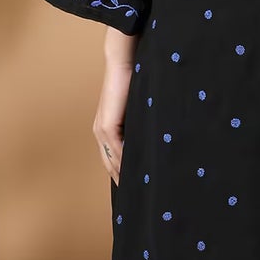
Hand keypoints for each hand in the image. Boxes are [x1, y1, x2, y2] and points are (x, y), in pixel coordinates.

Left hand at [95, 28, 137, 184]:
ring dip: (126, 177)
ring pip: (113, 162)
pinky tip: (138, 176)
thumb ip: (143, 123)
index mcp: (108, 128)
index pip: (115, 159)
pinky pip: (117, 153)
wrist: (123, 60)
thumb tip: (158, 137)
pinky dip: (127, 165)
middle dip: (125, 181)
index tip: (139, 188)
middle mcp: (101, 132)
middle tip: (141, 198)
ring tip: (142, 192)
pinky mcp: (108, 126)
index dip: (125, 174)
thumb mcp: (139, 107)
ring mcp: (102, 131)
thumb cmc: (134, 79)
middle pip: (112, 166)